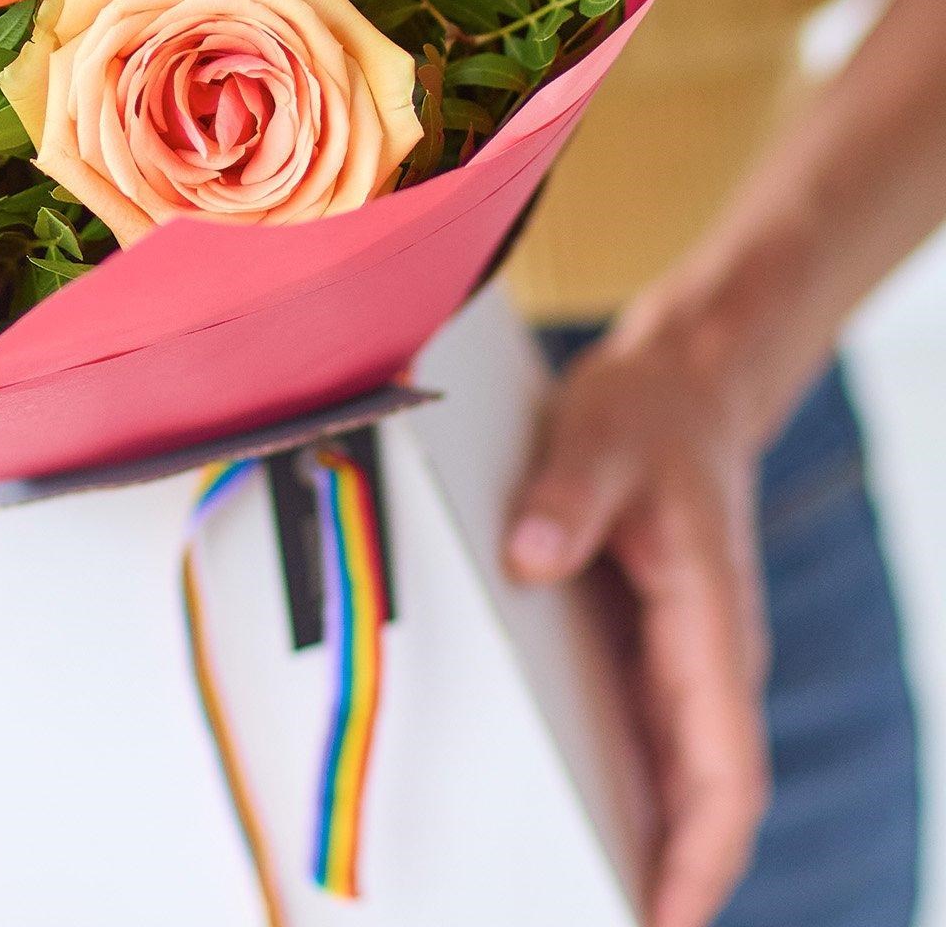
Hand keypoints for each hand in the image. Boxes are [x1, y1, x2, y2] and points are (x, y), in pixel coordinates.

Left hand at [507, 311, 775, 926]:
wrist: (682, 382)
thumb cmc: (650, 413)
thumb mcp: (601, 436)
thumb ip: (568, 495)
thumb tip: (531, 555)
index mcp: (709, 621)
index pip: (724, 770)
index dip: (700, 858)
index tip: (664, 921)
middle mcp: (705, 653)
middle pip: (698, 793)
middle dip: (664, 873)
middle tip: (592, 917)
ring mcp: (681, 652)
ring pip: (671, 769)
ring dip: (639, 834)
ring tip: (567, 887)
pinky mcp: (649, 638)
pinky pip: (641, 728)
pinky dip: (616, 777)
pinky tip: (564, 801)